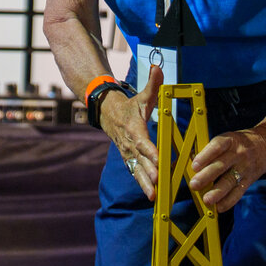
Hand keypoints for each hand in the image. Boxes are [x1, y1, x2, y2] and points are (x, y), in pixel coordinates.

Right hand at [101, 63, 162, 199]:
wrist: (107, 114)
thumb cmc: (130, 106)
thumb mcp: (142, 95)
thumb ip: (152, 84)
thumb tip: (158, 68)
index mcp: (134, 128)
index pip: (142, 141)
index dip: (150, 150)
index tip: (158, 159)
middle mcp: (130, 143)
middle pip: (140, 159)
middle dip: (149, 171)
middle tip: (158, 181)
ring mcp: (128, 153)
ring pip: (136, 170)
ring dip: (145, 184)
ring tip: (154, 197)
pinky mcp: (128, 159)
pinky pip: (135, 173)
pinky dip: (142, 185)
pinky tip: (152, 196)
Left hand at [188, 122, 265, 212]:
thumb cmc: (238, 143)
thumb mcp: (227, 139)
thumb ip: (209, 150)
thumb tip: (188, 160)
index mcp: (230, 140)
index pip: (217, 146)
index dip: (205, 156)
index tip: (194, 165)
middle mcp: (238, 153)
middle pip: (221, 165)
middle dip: (206, 176)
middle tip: (194, 185)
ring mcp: (245, 167)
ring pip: (230, 180)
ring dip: (217, 192)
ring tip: (207, 200)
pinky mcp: (249, 180)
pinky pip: (239, 192)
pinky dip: (228, 201)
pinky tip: (219, 207)